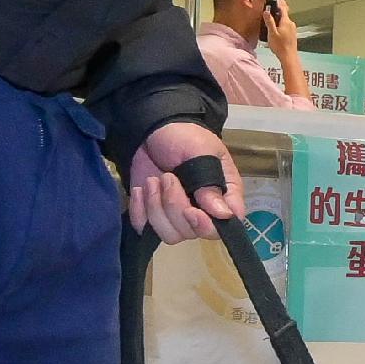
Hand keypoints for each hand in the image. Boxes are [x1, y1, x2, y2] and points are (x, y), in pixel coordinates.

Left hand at [126, 123, 241, 240]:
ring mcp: (176, 217)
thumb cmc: (185, 137)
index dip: (207, 225)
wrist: (154, 129)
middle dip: (174, 207)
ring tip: (152, 181)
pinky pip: (145, 229)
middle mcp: (203, 212)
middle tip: (167, 177)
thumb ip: (211, 182)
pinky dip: (139, 212)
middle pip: (192, 232)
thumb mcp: (202, 152)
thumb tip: (225, 214)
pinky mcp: (153, 215)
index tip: (192, 211)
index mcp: (224, 196)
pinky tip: (140, 190)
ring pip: (169, 235)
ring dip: (156, 208)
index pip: (223, 226)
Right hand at [267, 0, 304, 64]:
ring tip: (271, 19)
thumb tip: (266, 11)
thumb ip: (269, 22)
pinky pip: (286, 26)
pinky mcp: (292, 34)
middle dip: (277, 10)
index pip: (283, 8)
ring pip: (284, 20)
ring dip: (278, 19)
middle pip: (284, 14)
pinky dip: (281, 24)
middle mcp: (291, 24)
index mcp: (286, 22)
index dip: (279, 2)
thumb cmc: (280, 46)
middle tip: (271, 8)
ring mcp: (293, 29)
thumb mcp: (272, 33)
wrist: (289, 57)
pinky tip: (276, 29)